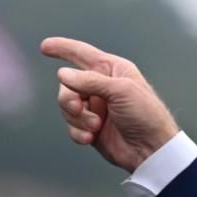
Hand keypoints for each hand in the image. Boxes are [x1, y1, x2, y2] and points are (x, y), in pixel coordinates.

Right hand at [41, 37, 178, 172]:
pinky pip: (71, 126)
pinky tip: (91, 138)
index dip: (62, 48)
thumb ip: (89, 81)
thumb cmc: (145, 114)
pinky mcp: (91, 127)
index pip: (82, 53)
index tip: (45, 46)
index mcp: (111, 69)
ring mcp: (95, 107)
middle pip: (68, 85)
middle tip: (80, 108)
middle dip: (69, 98)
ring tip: (95, 127)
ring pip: (67, 106)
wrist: (152, 150)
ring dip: (78, 118)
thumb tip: (62, 74)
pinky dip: (78, 132)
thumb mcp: (120, 91)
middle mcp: (101, 86)